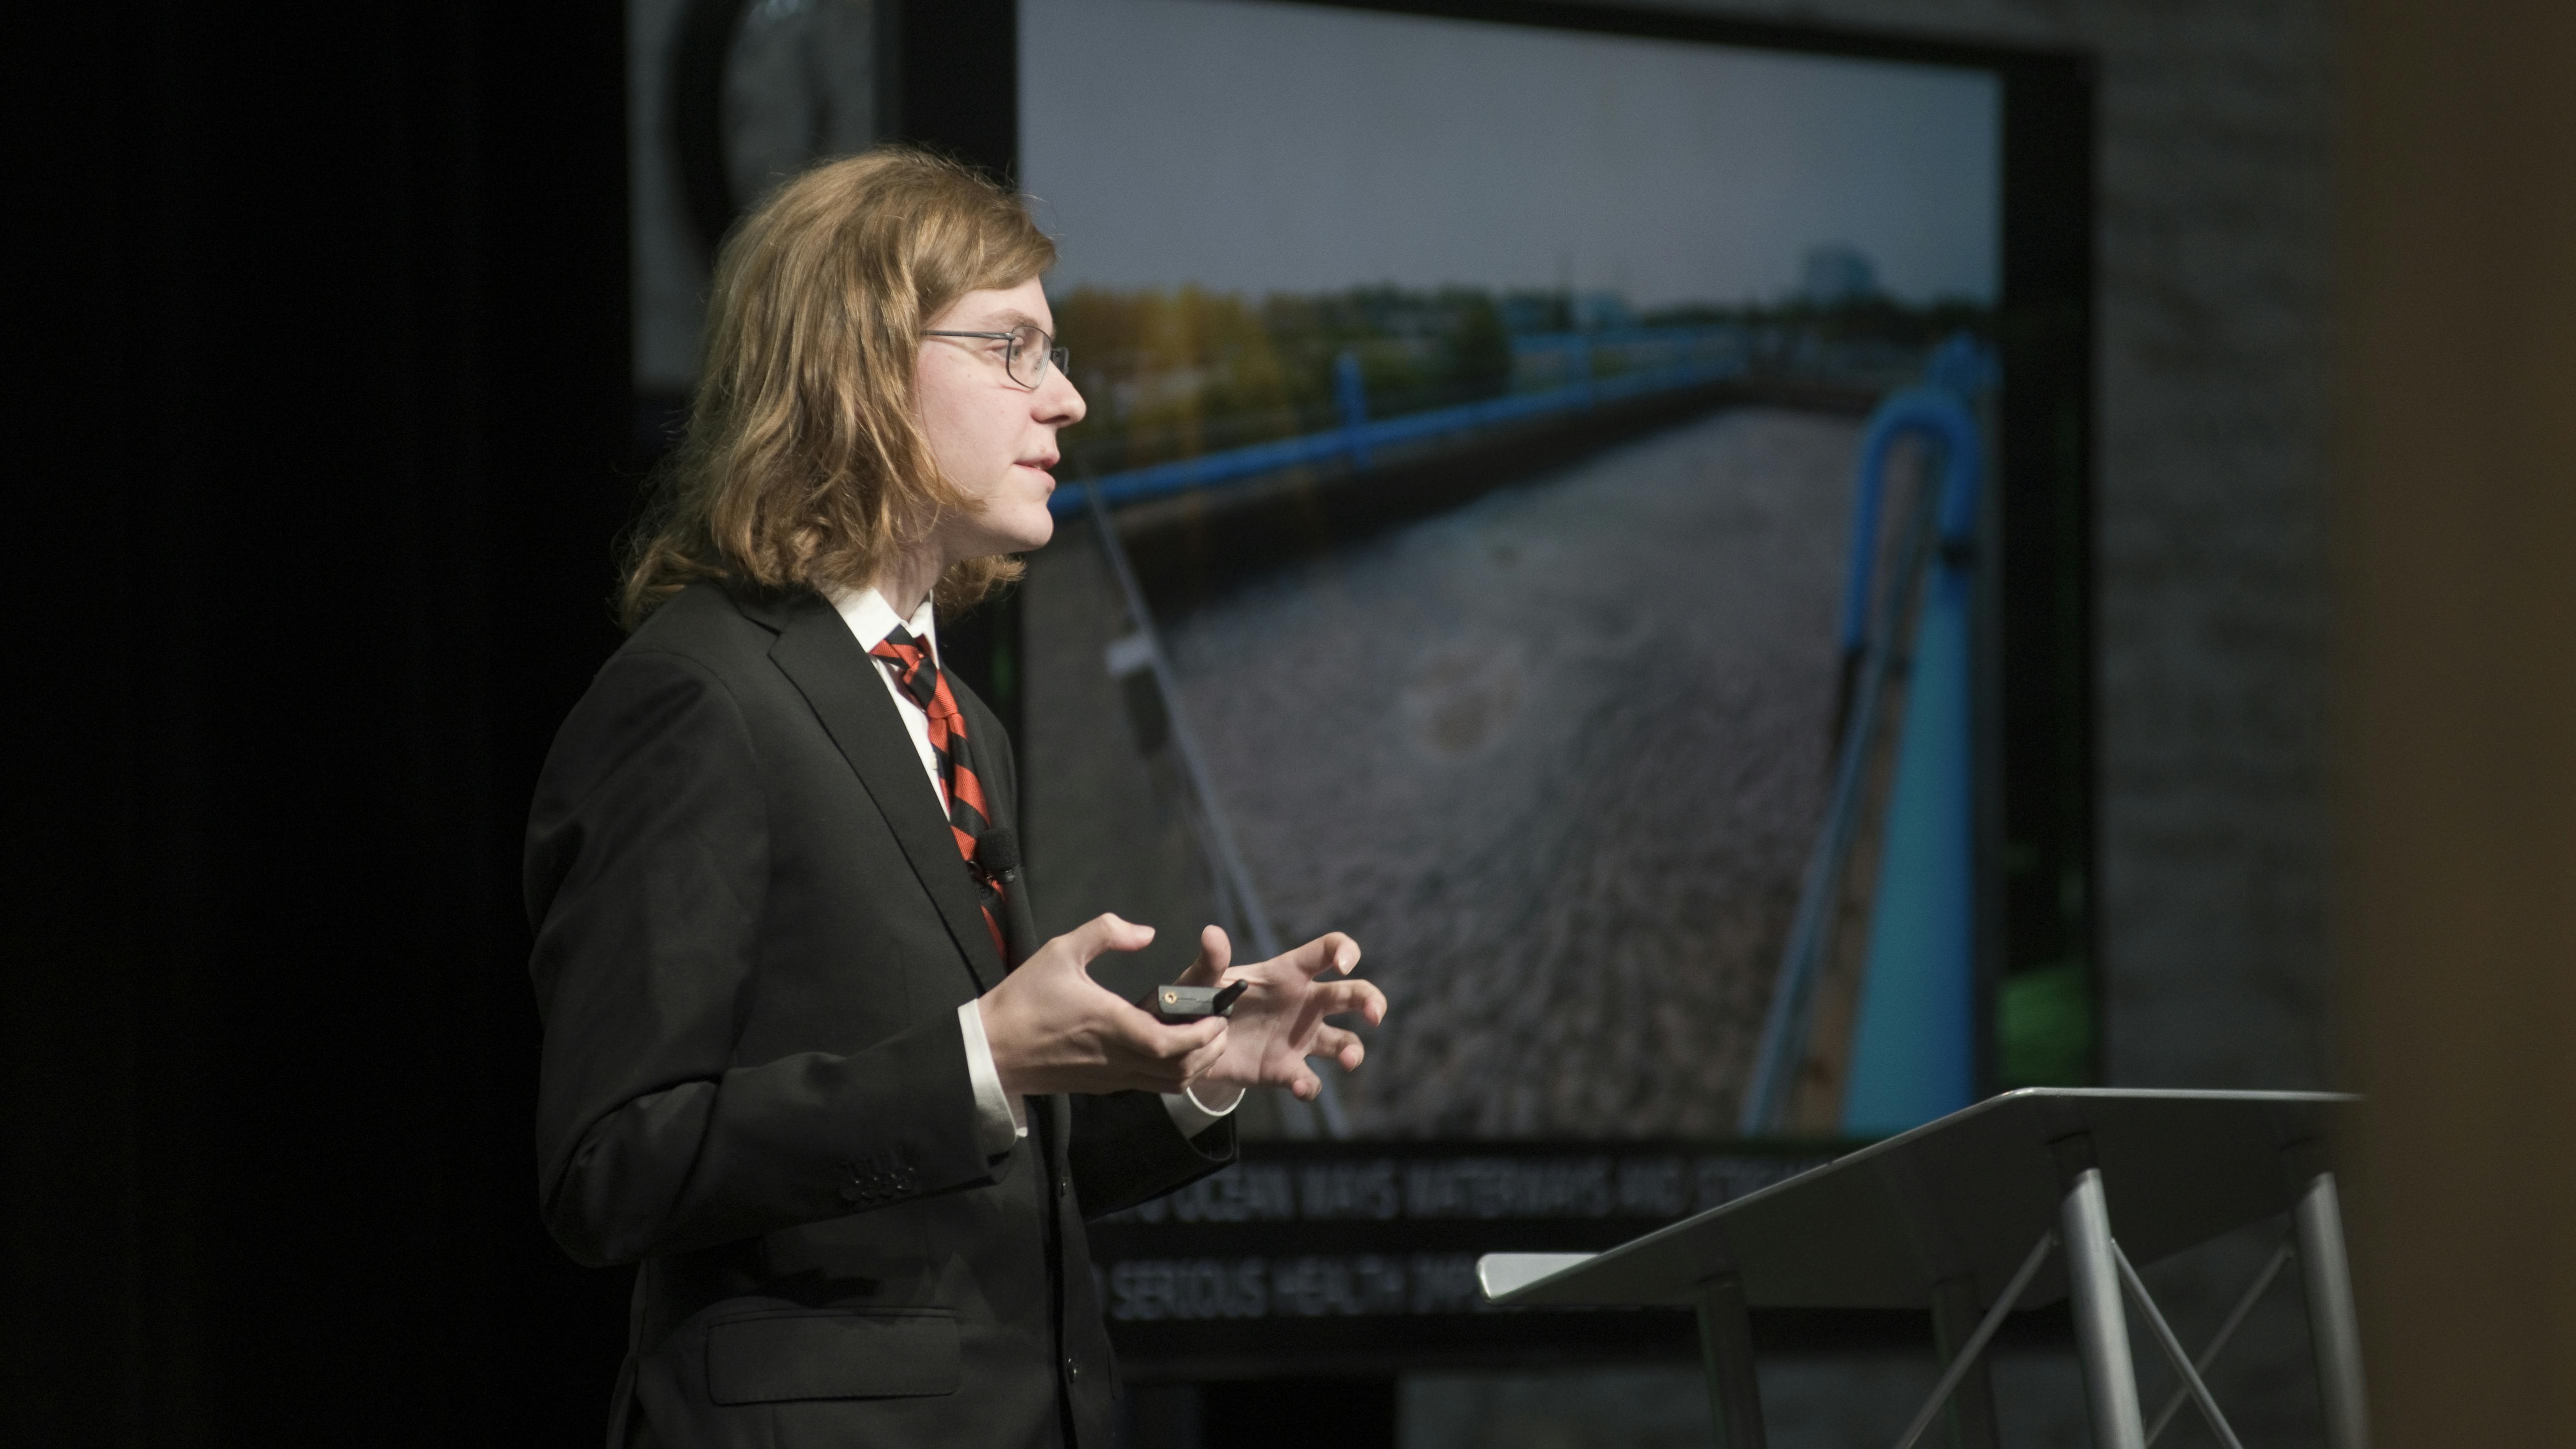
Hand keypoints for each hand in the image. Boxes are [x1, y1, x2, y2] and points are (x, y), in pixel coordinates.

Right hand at [978, 914, 1230, 1096]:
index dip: (1201, 1035)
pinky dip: (1171, 1072)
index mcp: (1110, 1025)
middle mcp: (1115, 1058)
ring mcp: (1110, 1077)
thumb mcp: (1060, 950)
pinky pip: (1149, 1086)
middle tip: (1219, 1025)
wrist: (991, 1049)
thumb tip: (1146, 932)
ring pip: (1168, 1085)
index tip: (1216, 1017)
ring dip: (1193, 1065)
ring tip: (1203, 1037)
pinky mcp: (1102, 1086)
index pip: (1169, 1044)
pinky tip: (1172, 1047)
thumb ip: (1105, 932)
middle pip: (1179, 1071)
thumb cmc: (1024, 999)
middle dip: (1208, 1051)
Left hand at [1176, 927, 1383, 1101]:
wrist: (1187, 1046)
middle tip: (1374, 1015)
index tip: (1345, 964)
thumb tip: (1212, 933)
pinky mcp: (1287, 1071)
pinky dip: (1309, 1087)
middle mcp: (1304, 1004)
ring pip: (1345, 1042)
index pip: (1327, 951)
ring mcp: (1300, 1039)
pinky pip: (1310, 1081)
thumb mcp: (1199, 980)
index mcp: (1287, 973)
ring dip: (1353, 1051)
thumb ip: (1209, 961)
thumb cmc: (1200, 1001)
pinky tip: (1299, 1087)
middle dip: (1371, 1000)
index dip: (1345, 951)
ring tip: (1348, 1059)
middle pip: (1352, 994)